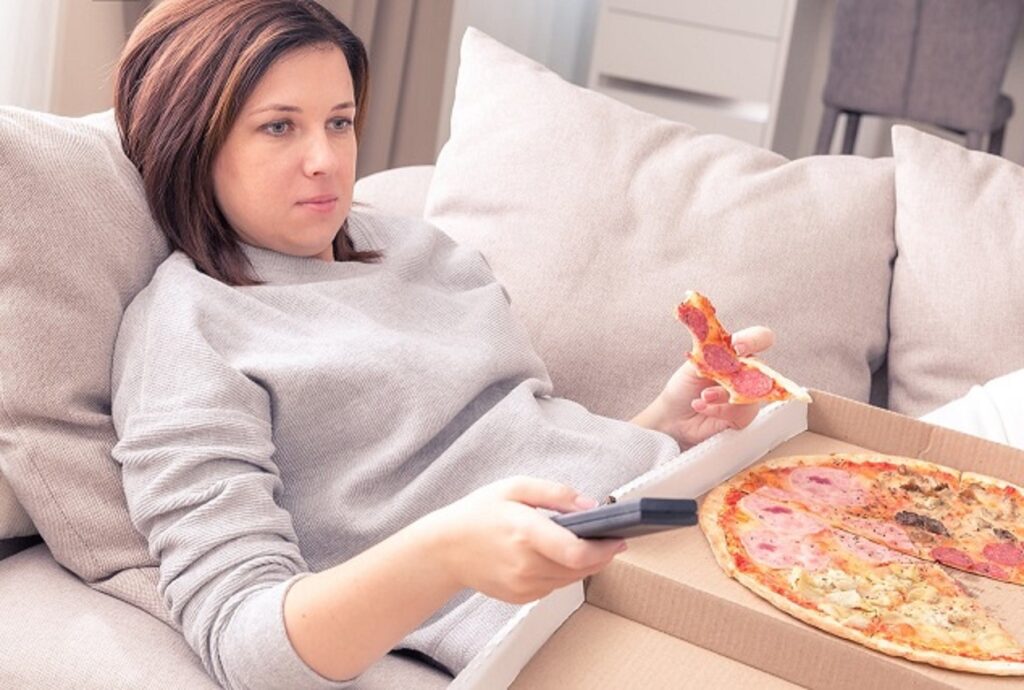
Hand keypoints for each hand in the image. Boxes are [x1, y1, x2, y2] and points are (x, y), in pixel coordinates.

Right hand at [423, 476, 625, 603]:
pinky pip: (555, 586)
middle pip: (581, 568)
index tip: (619, 538)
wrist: (444, 548)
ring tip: (583, 544)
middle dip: (600, 554)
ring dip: (583, 564)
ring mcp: (522, 585)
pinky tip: (555, 556)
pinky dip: (563, 572)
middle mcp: (526, 565)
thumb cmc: (478, 513)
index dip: (605, 549)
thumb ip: (556, 493)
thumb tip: (590, 505)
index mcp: (525, 532)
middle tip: (607, 538)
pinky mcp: (521, 597)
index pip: (577, 553)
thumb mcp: (515, 487)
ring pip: (571, 580)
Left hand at [632, 326, 774, 448]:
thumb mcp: (693, 364)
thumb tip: (720, 342)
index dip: (754, 339)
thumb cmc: (683, 387)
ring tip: (703, 396)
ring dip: (722, 394)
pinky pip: (742, 413)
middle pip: (763, 368)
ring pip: (751, 393)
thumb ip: (710, 352)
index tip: (737, 345)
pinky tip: (701, 406)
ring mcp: (747, 395)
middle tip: (717, 375)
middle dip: (737, 374)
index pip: (760, 338)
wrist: (673, 416)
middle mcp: (745, 372)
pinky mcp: (743, 416)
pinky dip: (718, 410)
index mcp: (736, 353)